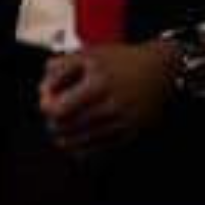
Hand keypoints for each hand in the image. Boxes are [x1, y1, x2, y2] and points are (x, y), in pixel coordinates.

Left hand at [38, 41, 178, 157]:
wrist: (161, 70)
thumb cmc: (122, 61)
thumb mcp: (88, 54)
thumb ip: (60, 68)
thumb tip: (43, 90)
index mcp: (98, 83)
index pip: (60, 109)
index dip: (47, 108)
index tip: (47, 103)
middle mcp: (112, 105)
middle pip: (69, 127)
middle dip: (55, 124)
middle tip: (52, 119)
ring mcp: (124, 121)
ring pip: (84, 141)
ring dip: (67, 139)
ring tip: (61, 133)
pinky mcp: (133, 133)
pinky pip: (103, 150)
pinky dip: (85, 150)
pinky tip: (77, 145)